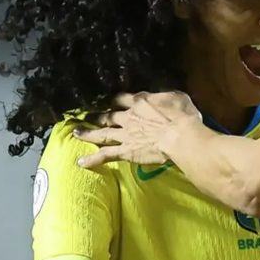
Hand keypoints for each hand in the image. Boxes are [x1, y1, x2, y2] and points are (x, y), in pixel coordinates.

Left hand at [75, 91, 201, 168]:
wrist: (179, 136)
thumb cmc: (183, 116)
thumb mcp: (178, 98)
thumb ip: (166, 97)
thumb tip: (163, 97)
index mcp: (140, 102)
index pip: (122, 98)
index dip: (115, 99)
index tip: (110, 100)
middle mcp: (128, 117)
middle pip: (108, 115)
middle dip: (97, 115)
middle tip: (86, 115)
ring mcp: (124, 134)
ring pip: (102, 133)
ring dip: (87, 133)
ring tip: (75, 132)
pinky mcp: (125, 151)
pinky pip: (106, 155)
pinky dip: (93, 159)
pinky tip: (80, 163)